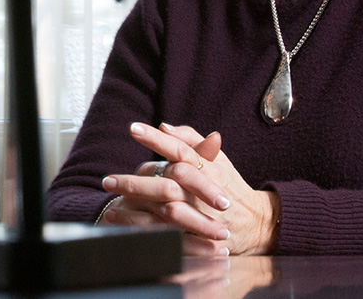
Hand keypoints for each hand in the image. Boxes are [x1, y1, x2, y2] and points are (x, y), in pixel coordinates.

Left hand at [112, 123, 278, 255]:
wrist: (255, 223)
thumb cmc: (230, 186)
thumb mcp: (218, 159)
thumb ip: (191, 140)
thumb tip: (164, 127)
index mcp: (208, 168)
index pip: (179, 150)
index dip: (156, 139)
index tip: (133, 128)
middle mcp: (203, 191)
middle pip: (166, 182)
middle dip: (135, 180)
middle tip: (107, 179)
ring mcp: (200, 214)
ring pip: (163, 208)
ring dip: (134, 205)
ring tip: (109, 199)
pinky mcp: (195, 235)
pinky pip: (164, 231)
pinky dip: (139, 225)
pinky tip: (119, 217)